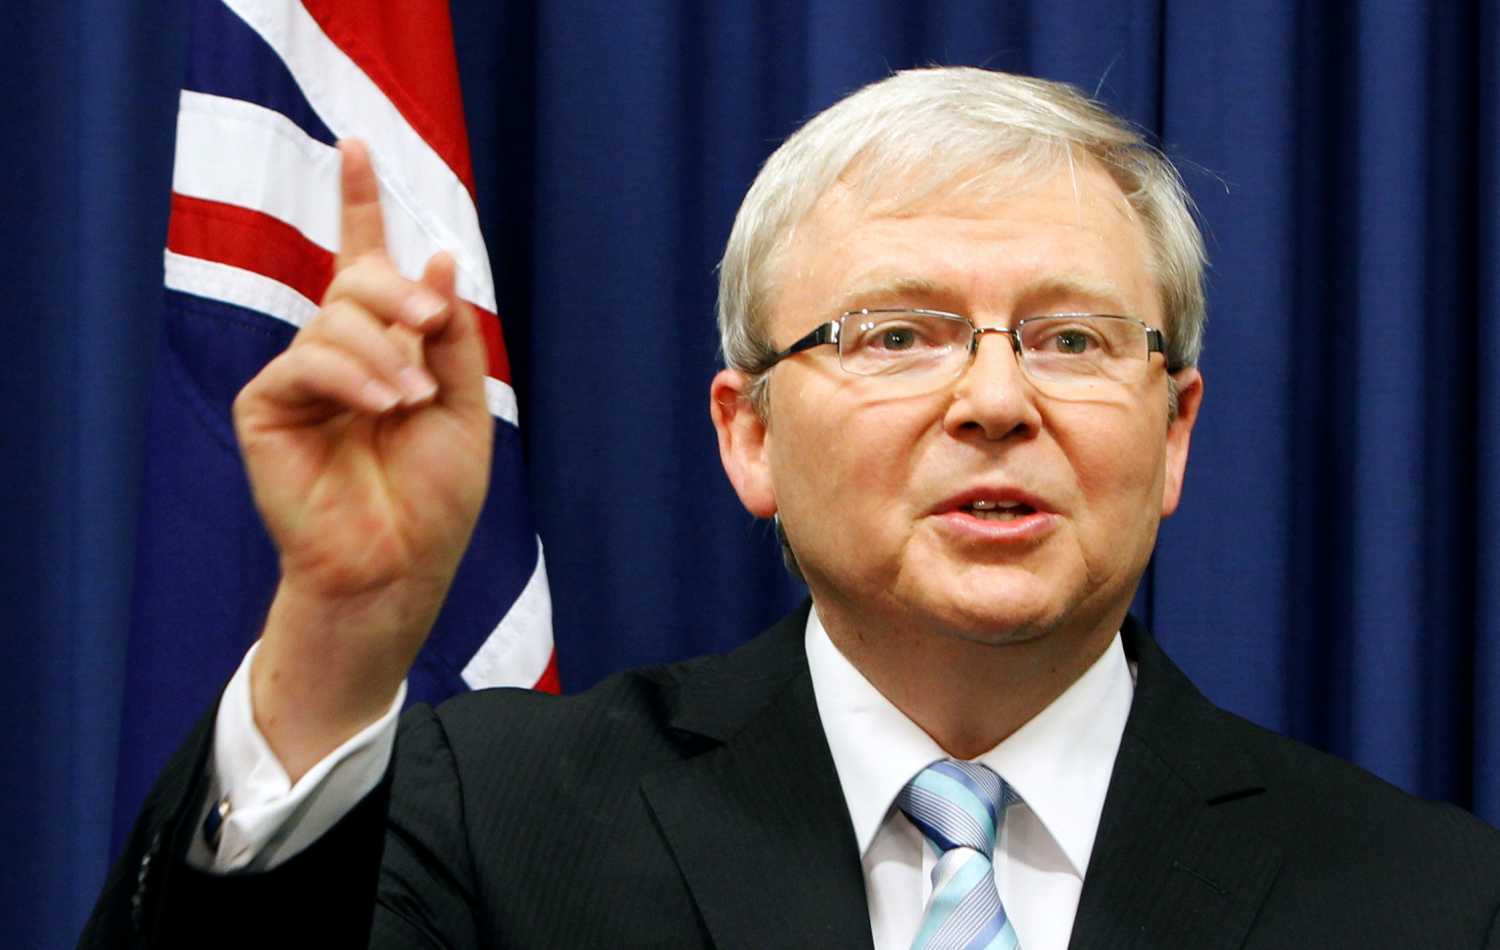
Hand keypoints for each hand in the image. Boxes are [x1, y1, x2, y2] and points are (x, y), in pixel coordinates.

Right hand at [234, 140, 493, 779]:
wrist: (399, 563)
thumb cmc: (434, 498)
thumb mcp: (465, 406)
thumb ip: (451, 336)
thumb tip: (439, 255)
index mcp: (385, 348)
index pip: (365, 263)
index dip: (359, 205)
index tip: (356, 147)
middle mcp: (338, 353)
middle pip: (362, 279)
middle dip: (402, 294)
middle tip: (437, 327)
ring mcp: (301, 378)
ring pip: (339, 318)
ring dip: (388, 355)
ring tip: (411, 403)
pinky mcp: (269, 405)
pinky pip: (309, 360)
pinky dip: (355, 377)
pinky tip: (385, 406)